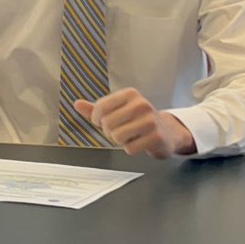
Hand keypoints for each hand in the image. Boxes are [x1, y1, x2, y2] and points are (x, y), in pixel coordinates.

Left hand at [74, 88, 196, 158]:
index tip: (101, 121)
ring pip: (117, 136)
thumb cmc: (137, 120)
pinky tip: (140, 143)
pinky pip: (130, 148)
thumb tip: (76, 104)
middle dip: (109, 131)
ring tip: (130, 136)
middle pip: (108, 124)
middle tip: (120, 130)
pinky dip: (131, 149)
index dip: (96, 118)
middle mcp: (142, 104)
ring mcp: (151, 121)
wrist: (167, 132)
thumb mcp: (117, 110)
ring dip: (120, 141)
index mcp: (130, 94)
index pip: (100, 107)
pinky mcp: (157, 137)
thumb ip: (96, 108)